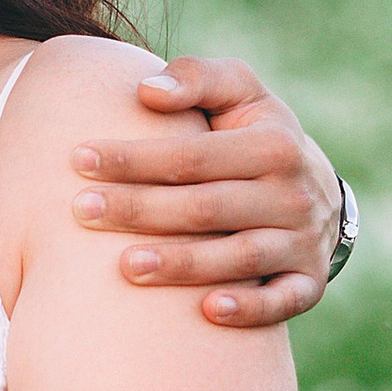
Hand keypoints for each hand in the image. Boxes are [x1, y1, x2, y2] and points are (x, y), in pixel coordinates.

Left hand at [70, 55, 340, 328]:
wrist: (313, 189)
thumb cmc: (250, 135)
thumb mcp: (239, 93)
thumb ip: (197, 78)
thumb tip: (146, 91)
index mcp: (273, 145)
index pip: (191, 156)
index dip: (134, 158)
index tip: (77, 159)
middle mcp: (293, 195)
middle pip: (206, 207)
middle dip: (140, 210)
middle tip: (80, 211)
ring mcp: (302, 242)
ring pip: (240, 257)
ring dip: (184, 263)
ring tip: (125, 267)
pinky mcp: (308, 283)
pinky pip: (284, 302)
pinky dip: (251, 308)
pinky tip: (207, 311)